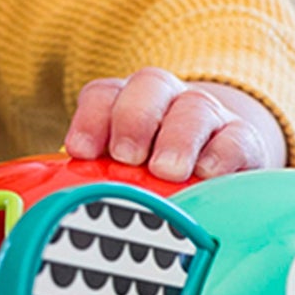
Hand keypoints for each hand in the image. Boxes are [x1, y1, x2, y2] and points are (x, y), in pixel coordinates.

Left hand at [63, 68, 284, 180]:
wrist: (217, 180)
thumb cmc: (152, 184)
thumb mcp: (118, 179)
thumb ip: (92, 184)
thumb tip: (51, 208)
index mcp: (127, 105)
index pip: (104, 94)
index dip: (91, 118)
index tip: (81, 152)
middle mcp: (167, 102)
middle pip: (149, 86)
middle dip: (134, 118)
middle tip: (127, 156)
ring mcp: (208, 118)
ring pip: (194, 107)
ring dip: (177, 137)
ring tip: (167, 170)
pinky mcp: (244, 142)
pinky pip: (237, 138)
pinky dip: (222, 153)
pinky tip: (208, 173)